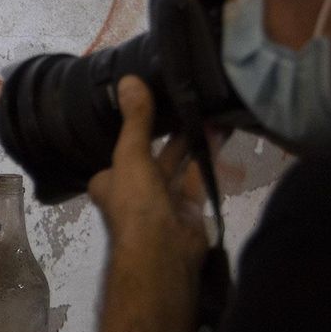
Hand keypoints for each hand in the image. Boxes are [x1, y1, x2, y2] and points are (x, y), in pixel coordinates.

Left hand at [87, 76, 211, 276]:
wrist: (162, 252)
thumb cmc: (135, 203)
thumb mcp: (130, 156)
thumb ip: (134, 121)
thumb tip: (128, 79)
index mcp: (110, 181)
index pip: (119, 151)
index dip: (132, 130)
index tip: (148, 104)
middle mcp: (134, 192)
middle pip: (153, 156)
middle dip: (170, 133)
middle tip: (187, 100)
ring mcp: (162, 202)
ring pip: (178, 165)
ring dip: (192, 142)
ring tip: (209, 109)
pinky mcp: (187, 210)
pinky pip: (198, 178)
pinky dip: (208, 160)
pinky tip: (220, 135)